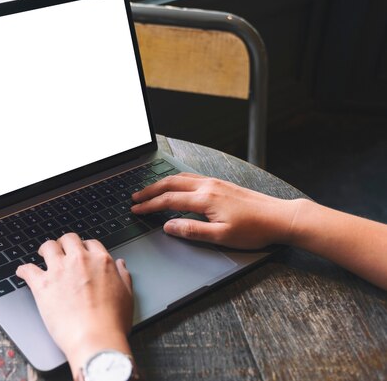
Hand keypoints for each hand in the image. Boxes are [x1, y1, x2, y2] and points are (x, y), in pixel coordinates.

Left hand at [16, 233, 133, 375]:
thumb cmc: (112, 322)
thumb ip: (123, 276)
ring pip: (48, 247)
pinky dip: (23, 270)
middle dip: (64, 243)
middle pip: (68, 239)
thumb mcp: (127, 296)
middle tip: (61, 250)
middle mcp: (79, 260)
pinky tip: (22, 272)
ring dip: (45, 250)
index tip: (81, 252)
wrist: (95, 338)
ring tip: (42, 254)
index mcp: (101, 261)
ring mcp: (59, 271)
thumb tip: (120, 265)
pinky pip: (27, 269)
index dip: (84, 247)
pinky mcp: (42, 285)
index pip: (90, 243)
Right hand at [131, 172, 301, 248]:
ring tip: (149, 191)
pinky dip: (175, 180)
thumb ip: (192, 231)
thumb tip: (168, 226)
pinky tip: (174, 185)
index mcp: (205, 199)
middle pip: (170, 184)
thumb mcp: (221, 237)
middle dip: (149, 191)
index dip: (149, 206)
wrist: (279, 217)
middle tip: (134, 198)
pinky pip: (191, 177)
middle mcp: (207, 186)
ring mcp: (214, 182)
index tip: (135, 210)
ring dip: (161, 184)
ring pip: (180, 178)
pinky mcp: (221, 183)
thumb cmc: (254, 229)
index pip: (168, 200)